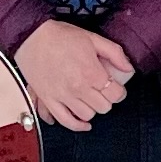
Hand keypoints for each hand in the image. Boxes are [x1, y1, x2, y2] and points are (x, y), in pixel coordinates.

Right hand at [19, 20, 134, 129]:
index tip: (117, 87)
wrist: (31, 37)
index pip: (115, 94)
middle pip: (103, 107)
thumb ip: (115, 53)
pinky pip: (65, 121)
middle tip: (103, 91)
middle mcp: (78, 88)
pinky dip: (76, 125)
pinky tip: (84, 123)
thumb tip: (128, 68)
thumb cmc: (61, 36)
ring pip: (87, 115)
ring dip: (93, 109)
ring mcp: (62, 96)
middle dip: (107, 99)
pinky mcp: (49, 100)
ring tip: (91, 99)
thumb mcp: (93, 38)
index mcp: (90, 72)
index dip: (120, 91)